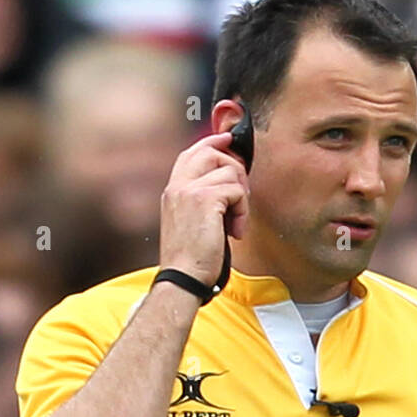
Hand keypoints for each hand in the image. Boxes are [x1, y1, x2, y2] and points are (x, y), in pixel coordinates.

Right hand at [159, 131, 249, 287]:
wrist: (183, 276)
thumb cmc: (189, 259)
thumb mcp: (189, 223)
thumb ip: (201, 201)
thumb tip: (227, 186)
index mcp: (173, 191)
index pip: (191, 153)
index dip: (212, 141)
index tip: (228, 139)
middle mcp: (178, 186)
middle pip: (212, 153)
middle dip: (235, 170)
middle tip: (240, 198)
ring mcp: (190, 190)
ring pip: (230, 172)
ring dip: (241, 198)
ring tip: (235, 222)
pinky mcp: (206, 199)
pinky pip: (237, 191)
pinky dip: (243, 211)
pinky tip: (236, 231)